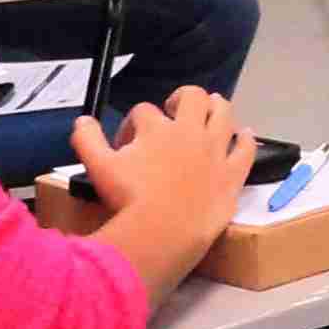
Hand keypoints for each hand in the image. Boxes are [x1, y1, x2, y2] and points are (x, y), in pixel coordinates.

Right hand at [82, 91, 254, 288]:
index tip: (127, 143)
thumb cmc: (128, 200)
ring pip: (224, 113)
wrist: (163, 230)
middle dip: (181, 98)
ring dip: (217, 106)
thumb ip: (87, 140)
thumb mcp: (97, 168)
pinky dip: (247, 139)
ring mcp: (215, 150)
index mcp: (156, 128)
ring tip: (212, 107)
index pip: (143, 112)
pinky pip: (246, 149)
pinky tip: (246, 134)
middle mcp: (189, 131)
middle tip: (174, 110)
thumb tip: (82, 120)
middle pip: (192, 97)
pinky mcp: (232, 173)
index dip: (132, 124)